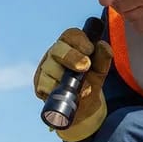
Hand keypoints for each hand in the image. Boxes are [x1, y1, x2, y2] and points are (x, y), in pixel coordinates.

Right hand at [34, 27, 112, 141]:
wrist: (83, 106)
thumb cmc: (90, 82)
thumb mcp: (100, 71)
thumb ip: (103, 58)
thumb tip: (102, 45)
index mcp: (70, 45)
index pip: (70, 35)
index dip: (79, 41)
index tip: (90, 49)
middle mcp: (54, 54)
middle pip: (57, 50)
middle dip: (71, 57)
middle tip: (85, 67)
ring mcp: (45, 69)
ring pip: (49, 67)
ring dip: (65, 78)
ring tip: (81, 90)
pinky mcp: (40, 85)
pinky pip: (44, 86)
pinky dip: (56, 91)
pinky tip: (67, 95)